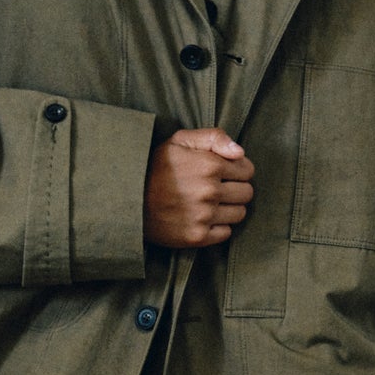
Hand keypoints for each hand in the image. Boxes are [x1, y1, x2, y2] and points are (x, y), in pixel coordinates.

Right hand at [145, 126, 254, 249]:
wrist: (127, 200)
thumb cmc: (155, 167)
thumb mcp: (179, 141)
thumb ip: (214, 137)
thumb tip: (240, 152)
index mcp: (209, 165)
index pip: (248, 170)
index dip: (238, 170)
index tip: (225, 172)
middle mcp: (209, 191)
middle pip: (247, 193)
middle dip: (237, 189)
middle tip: (218, 188)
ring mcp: (204, 216)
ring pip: (240, 214)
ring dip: (230, 208)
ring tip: (211, 203)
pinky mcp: (197, 236)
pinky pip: (226, 233)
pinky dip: (219, 226)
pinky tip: (204, 218)